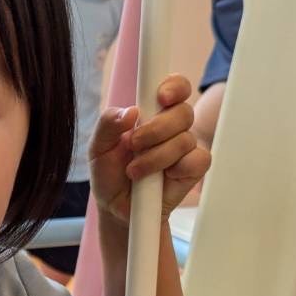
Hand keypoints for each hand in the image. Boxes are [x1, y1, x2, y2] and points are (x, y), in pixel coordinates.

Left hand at [89, 74, 211, 223]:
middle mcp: (173, 126)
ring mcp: (186, 147)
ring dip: (156, 156)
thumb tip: (129, 111)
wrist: (116, 208)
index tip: (161, 97)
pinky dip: (177, 168)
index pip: (175, 87)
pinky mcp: (194, 169)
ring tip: (135, 171)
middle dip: (156, 129)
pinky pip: (197, 160)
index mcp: (153, 112)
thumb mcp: (98, 148)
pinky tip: (162, 178)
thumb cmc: (110, 174)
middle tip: (134, 144)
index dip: (174, 86)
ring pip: (185, 139)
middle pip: (183, 112)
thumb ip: (107, 124)